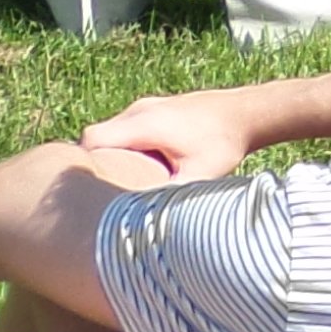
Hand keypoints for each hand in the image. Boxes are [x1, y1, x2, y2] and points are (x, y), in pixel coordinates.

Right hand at [82, 91, 256, 181]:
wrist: (248, 113)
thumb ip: (169, 198)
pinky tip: (140, 171)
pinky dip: (124, 149)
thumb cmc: (225, 144)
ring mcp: (145, 106)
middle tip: (101, 195)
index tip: (85, 192)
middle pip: (95, 138)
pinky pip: (125, 130)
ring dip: (111, 158)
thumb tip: (145, 225)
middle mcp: (139, 110)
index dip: (82, 166)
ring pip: (111, 134)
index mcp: (143, 123)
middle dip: (95, 166)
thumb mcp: (199, 176)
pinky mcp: (154, 109)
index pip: (91, 140)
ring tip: (121, 185)